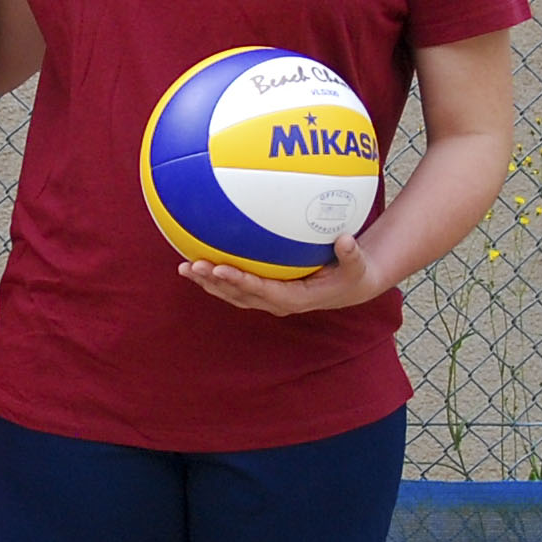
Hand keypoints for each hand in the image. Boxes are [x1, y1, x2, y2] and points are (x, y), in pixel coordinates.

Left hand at [180, 233, 393, 315]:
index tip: (220, 269)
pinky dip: (215, 275)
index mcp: (296, 298)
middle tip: (193, 266)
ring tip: (184, 268)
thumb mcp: (357, 265)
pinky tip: (197, 259)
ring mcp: (268, 298)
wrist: (349, 286)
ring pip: (232, 293)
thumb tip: (346, 240)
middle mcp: (277, 302)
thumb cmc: (353, 273)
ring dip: (208, 282)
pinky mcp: (264, 290)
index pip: (262, 291)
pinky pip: (235, 284)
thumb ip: (351, 254)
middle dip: (215, 282)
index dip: (240, 282)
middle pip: (239, 295)